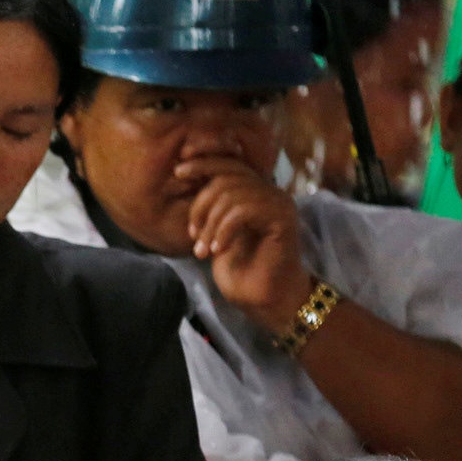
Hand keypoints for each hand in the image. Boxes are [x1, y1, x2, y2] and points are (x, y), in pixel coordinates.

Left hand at [177, 157, 310, 324]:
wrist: (264, 301)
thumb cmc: (241, 272)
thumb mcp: (214, 232)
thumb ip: (209, 206)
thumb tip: (185, 175)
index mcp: (254, 191)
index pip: (229, 161)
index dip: (203, 160)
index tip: (179, 170)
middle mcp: (269, 191)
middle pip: (228, 173)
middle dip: (200, 203)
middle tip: (191, 233)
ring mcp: (278, 202)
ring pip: (232, 193)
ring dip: (210, 224)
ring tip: (202, 251)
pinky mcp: (282, 217)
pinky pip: (243, 210)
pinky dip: (223, 231)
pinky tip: (217, 251)